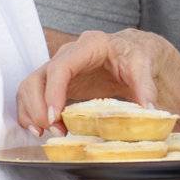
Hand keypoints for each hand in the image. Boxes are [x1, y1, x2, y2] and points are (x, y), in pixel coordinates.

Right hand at [18, 28, 172, 134]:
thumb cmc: (138, 55)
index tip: (54, 116)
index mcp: (89, 46)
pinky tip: (40, 129)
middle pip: (37, 78)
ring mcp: (59, 69)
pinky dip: (31, 112)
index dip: (53, 92)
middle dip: (37, 106)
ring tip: (43, 133)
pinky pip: (34, 95)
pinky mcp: (58, 83)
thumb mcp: (145, 66)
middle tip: (51, 129)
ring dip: (30, 111)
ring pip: (30, 87)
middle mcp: (68, 55)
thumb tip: (150, 111)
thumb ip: (146, 87)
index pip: (61, 67)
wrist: (136, 52)